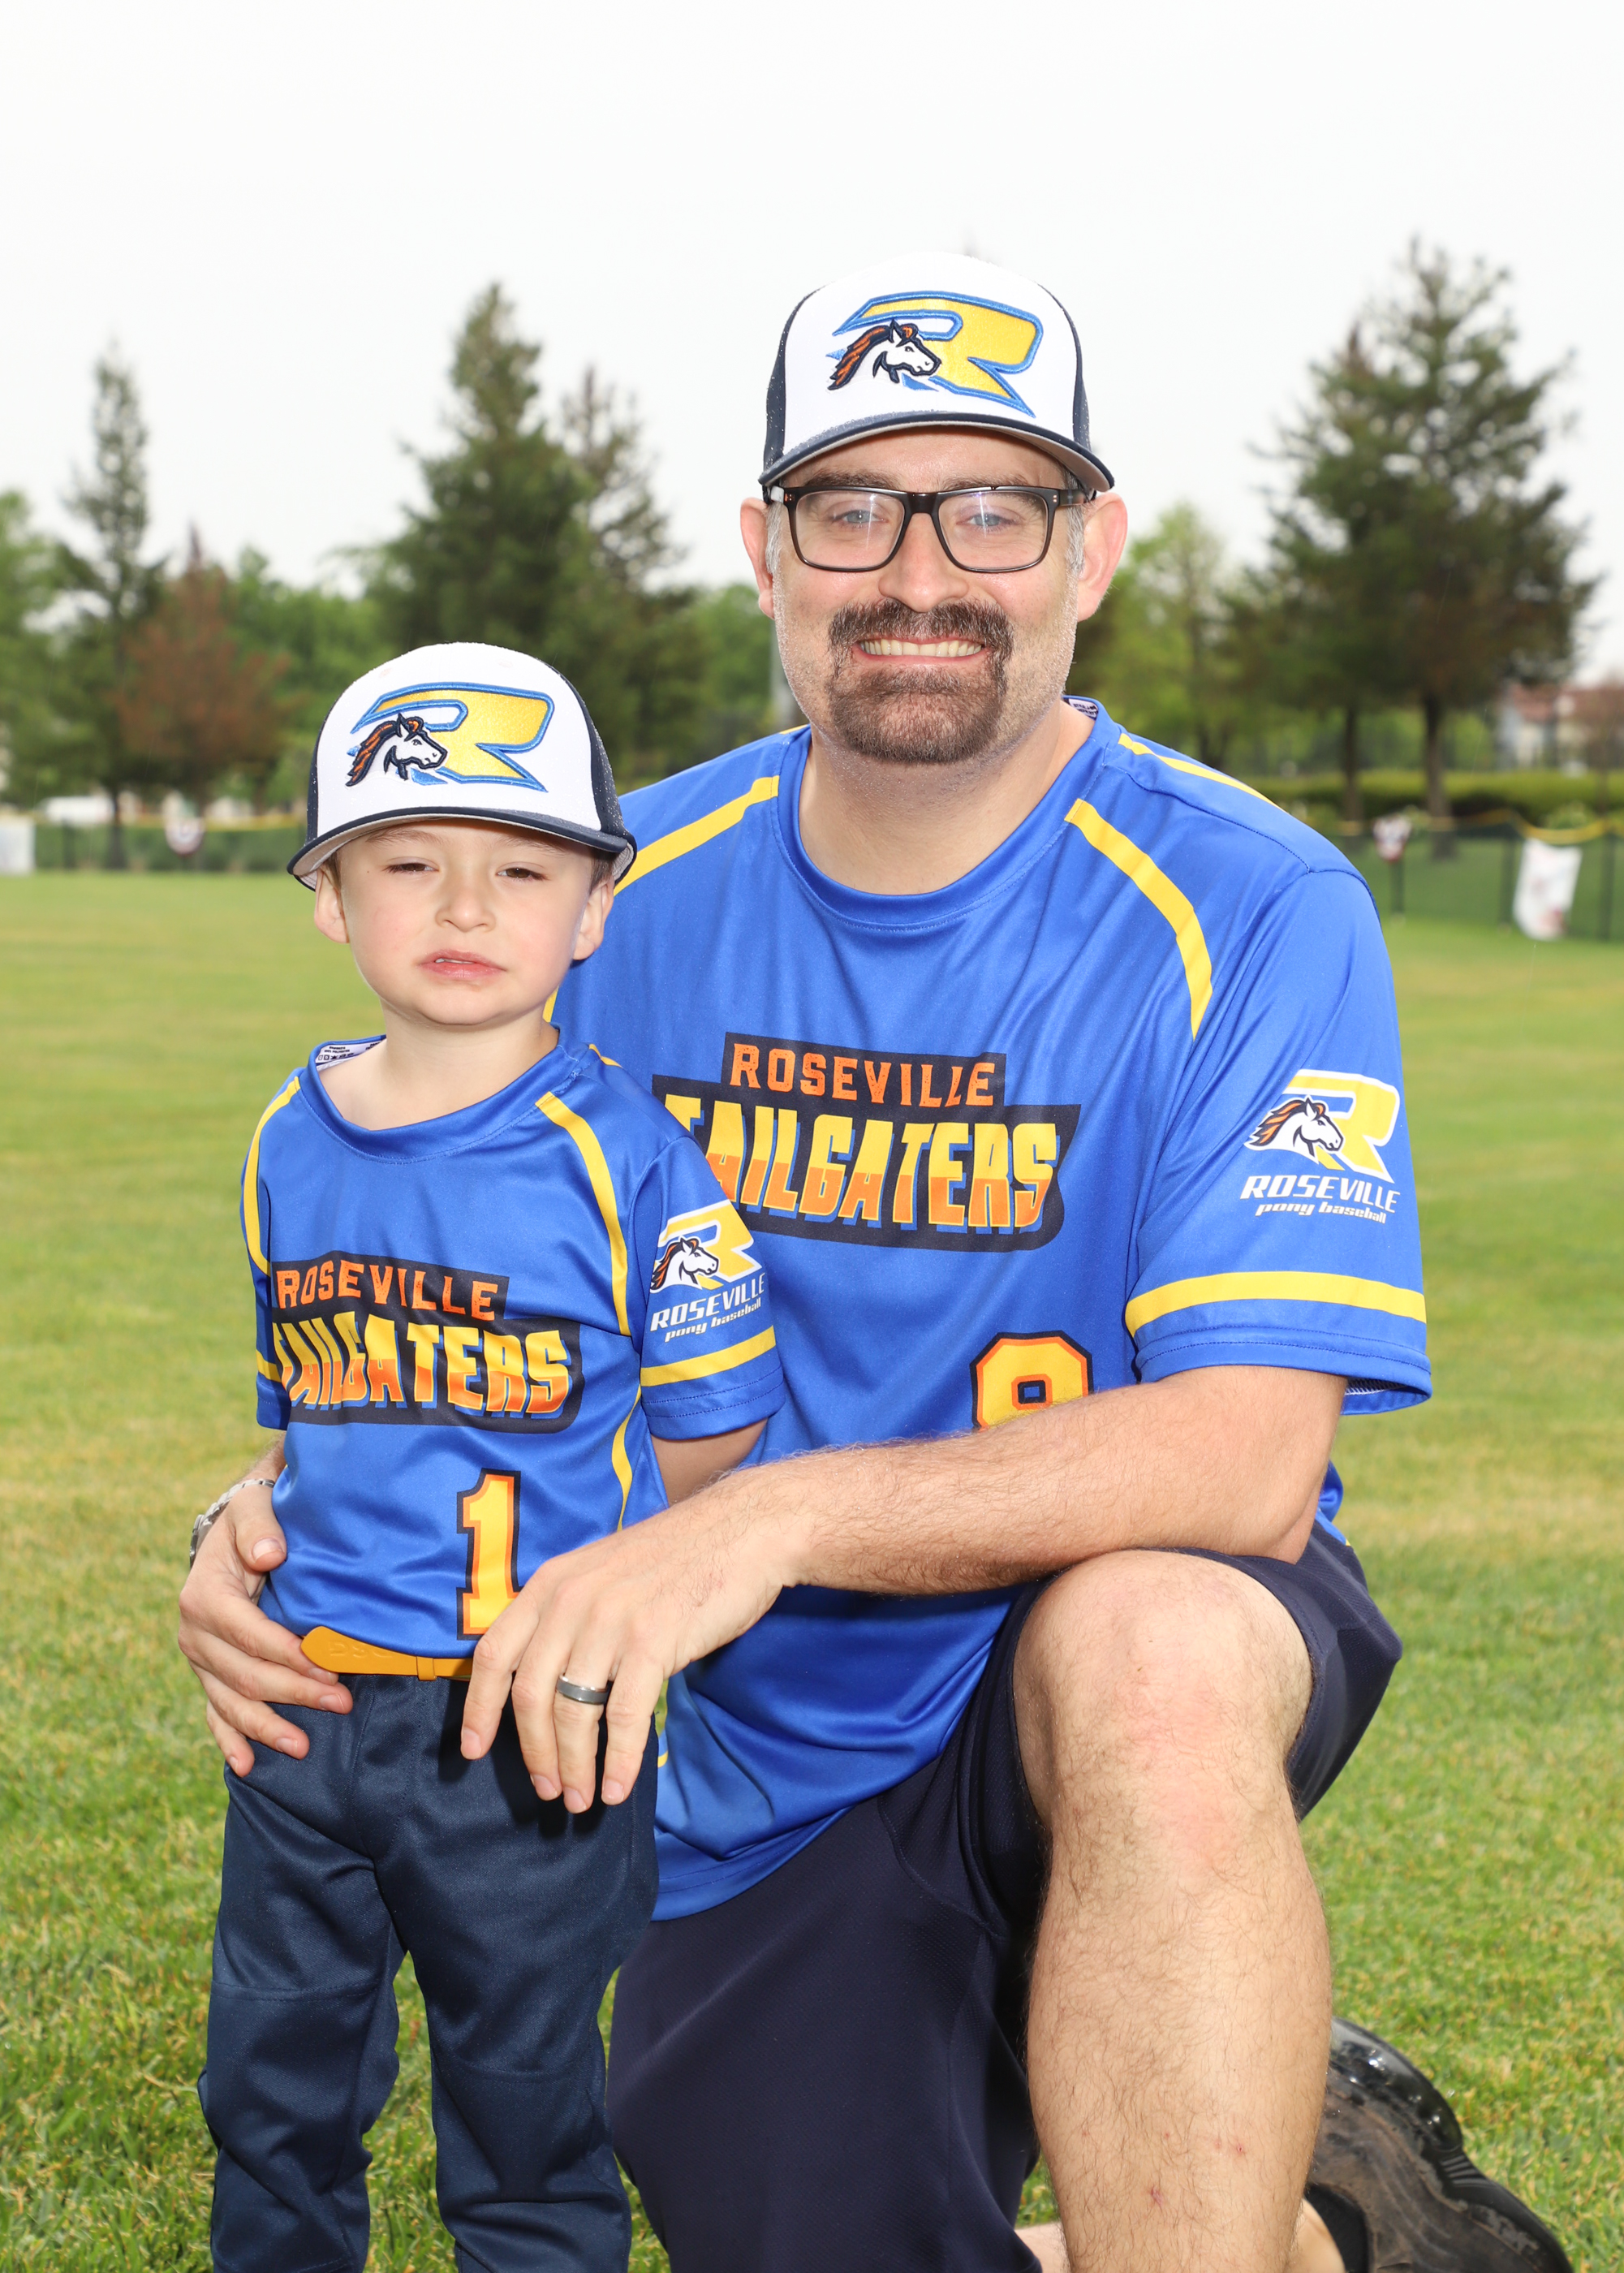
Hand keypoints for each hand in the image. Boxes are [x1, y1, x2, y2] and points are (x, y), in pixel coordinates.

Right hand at [177, 1481, 349, 1773]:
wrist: (232, 1537)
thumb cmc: (251, 1521)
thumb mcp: (254, 1509)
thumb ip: (260, 1528)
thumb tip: (270, 1555)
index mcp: (204, 1596)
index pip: (249, 1635)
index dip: (289, 1656)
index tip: (329, 1668)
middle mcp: (194, 1634)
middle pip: (246, 1675)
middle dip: (295, 1693)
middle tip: (342, 1703)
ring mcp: (200, 1660)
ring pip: (231, 1703)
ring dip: (267, 1727)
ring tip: (304, 1747)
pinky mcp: (208, 1674)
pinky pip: (215, 1713)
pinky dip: (230, 1741)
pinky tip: (247, 1766)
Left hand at [459, 1480, 793, 1813]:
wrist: (741, 1530)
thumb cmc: (675, 1558)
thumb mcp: (601, 1571)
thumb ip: (567, 1614)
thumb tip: (544, 1681)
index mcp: (551, 1583)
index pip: (495, 1655)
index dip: (479, 1709)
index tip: (474, 1750)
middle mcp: (571, 1600)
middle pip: (530, 1696)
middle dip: (534, 1753)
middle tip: (548, 1790)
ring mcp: (610, 1620)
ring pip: (573, 1713)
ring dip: (574, 1767)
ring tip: (581, 1798)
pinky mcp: (653, 1641)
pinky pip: (623, 1717)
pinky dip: (618, 1761)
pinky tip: (618, 1787)